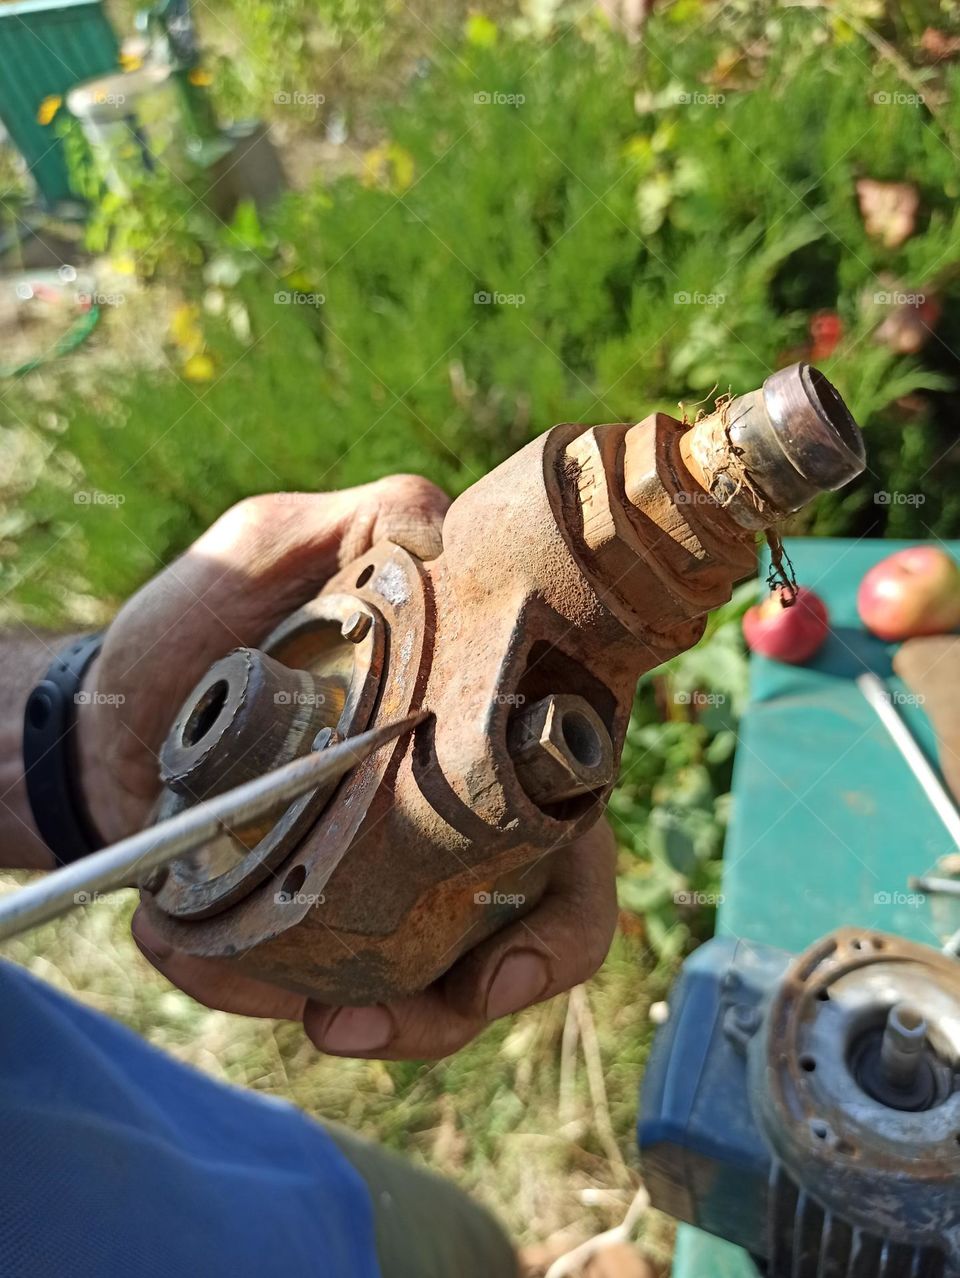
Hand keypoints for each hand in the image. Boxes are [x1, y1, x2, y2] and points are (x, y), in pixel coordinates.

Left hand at [77, 476, 617, 1057]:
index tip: (507, 966)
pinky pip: (300, 984)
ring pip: (410, 991)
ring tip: (279, 1007)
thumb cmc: (199, 624)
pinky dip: (253, 988)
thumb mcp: (272, 546)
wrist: (101, 704)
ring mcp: (375, 883)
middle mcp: (447, 825)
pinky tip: (184, 952)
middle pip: (501, 951)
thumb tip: (449, 533)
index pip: (567, 846)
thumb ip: (367, 517)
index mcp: (479, 744)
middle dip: (450, 1010)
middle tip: (362, 1020)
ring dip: (356, 1023)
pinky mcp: (298, 922)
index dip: (564, 921)